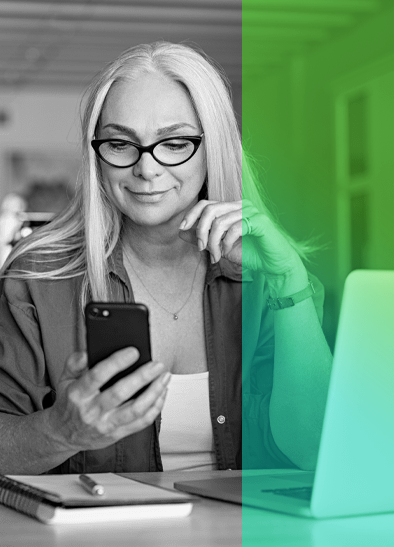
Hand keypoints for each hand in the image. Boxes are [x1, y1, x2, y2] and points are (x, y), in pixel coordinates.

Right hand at [48, 348, 169, 452]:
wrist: (63, 435)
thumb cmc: (69, 403)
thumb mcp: (64, 379)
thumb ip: (75, 363)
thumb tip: (88, 352)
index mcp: (78, 394)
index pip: (97, 376)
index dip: (116, 363)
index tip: (133, 351)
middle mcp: (91, 411)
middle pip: (120, 393)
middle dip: (142, 377)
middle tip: (157, 364)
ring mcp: (105, 424)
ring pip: (135, 409)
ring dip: (154, 392)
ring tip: (165, 377)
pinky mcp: (117, 434)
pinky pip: (141, 422)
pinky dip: (155, 407)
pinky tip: (162, 393)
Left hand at [179, 199, 304, 277]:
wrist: (273, 265)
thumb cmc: (250, 254)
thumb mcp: (221, 246)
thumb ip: (203, 238)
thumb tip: (181, 231)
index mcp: (231, 208)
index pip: (206, 204)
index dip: (191, 214)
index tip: (182, 228)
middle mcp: (241, 205)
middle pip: (210, 210)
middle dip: (200, 230)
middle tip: (201, 248)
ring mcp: (251, 212)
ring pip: (220, 221)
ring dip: (213, 242)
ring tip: (216, 256)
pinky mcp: (259, 221)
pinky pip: (234, 229)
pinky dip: (226, 243)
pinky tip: (227, 252)